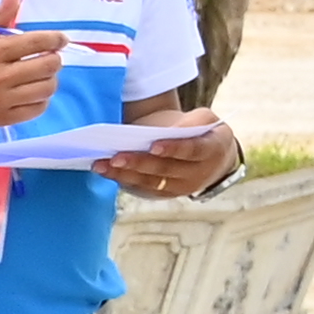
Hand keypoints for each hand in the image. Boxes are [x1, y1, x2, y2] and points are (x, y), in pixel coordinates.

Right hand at [0, 15, 65, 130]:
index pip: (36, 42)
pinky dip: (41, 99)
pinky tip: (33, 93)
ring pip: (46, 88)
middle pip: (47, 66)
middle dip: (54, 59)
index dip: (55, 39)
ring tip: (42, 76)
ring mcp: (1, 99)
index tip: (60, 40)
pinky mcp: (4, 117)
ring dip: (50, 79)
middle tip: (50, 59)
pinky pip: (38, 108)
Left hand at [97, 115, 239, 197]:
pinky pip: (142, 188)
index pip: (192, 150)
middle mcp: (197, 174)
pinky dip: (122, 179)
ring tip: (101, 165)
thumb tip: (171, 131)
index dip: (173, 149)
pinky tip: (105, 171)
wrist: (209, 157)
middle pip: (165, 169)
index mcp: (212, 150)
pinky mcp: (164, 194)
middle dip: (139, 163)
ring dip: (124, 174)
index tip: (154, 146)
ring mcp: (180, 187)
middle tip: (116, 157)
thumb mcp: (205, 119)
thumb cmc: (202, 132)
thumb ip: (193, 121)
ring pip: (150, 182)